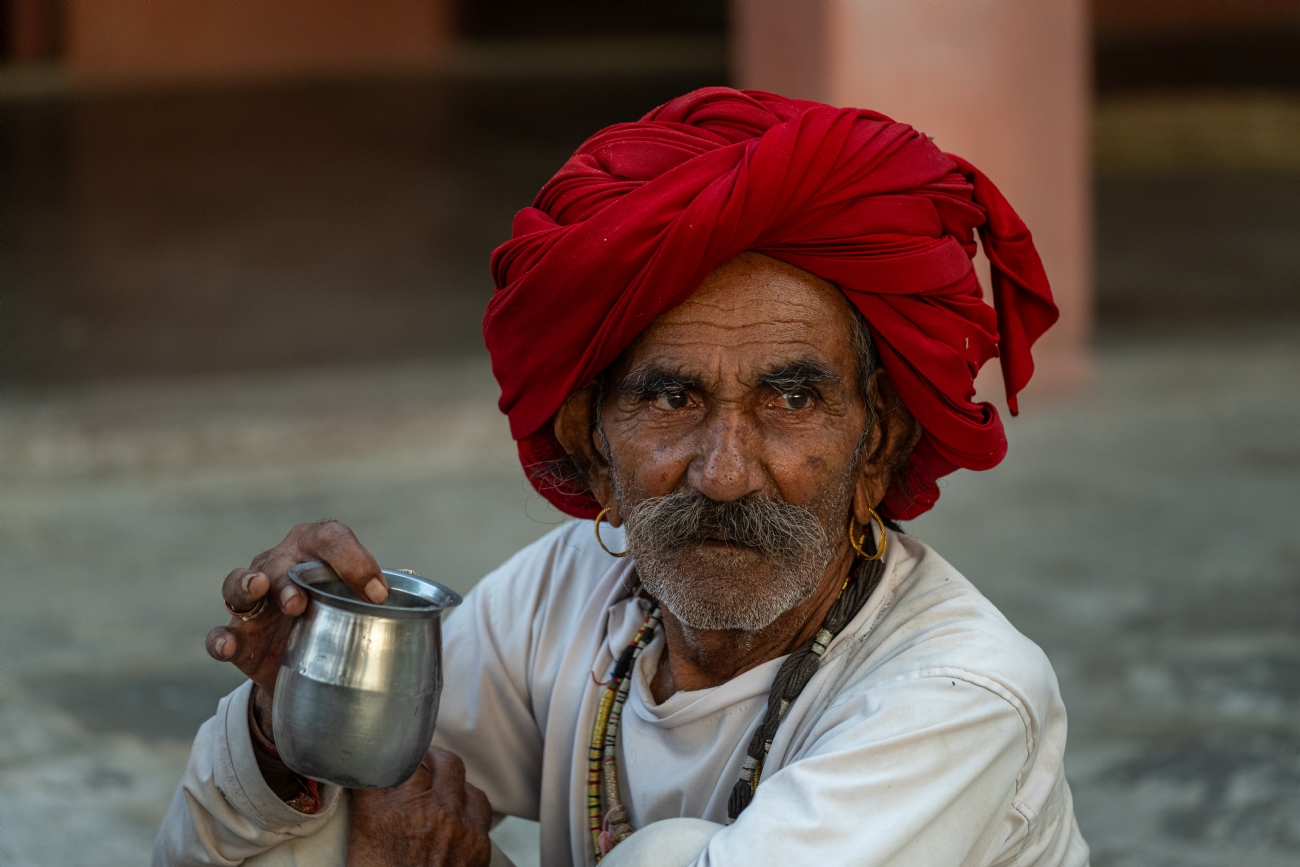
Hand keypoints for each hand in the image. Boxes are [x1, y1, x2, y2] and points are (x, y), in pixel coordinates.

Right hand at [205, 520, 387, 695]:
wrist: (316, 658)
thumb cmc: (345, 612)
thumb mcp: (367, 601)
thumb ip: (381, 597)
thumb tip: (400, 600)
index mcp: (316, 550)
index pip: (331, 538)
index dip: (353, 559)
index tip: (378, 594)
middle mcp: (279, 565)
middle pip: (278, 562)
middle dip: (287, 579)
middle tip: (299, 602)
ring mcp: (254, 601)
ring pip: (237, 585)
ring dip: (246, 587)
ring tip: (258, 591)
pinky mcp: (241, 636)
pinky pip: (220, 633)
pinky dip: (221, 638)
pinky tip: (229, 644)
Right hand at [348, 747, 492, 866]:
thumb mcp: (360, 845)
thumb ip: (368, 809)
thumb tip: (364, 783)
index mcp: (383, 814)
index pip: (387, 763)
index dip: (388, 756)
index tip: (386, 756)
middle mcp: (422, 811)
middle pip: (429, 759)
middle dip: (423, 756)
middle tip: (418, 758)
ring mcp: (455, 823)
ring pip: (456, 772)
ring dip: (447, 771)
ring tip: (440, 773)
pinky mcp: (478, 840)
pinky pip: (478, 801)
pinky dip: (467, 797)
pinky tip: (460, 800)